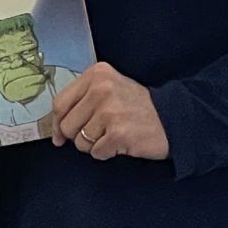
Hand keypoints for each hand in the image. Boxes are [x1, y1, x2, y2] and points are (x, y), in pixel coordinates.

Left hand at [51, 63, 168, 162]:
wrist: (171, 118)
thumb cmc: (136, 106)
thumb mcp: (109, 89)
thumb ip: (81, 101)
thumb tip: (55, 132)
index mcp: (97, 75)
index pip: (60, 103)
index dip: (56, 123)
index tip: (59, 135)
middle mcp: (102, 89)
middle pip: (67, 125)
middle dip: (78, 136)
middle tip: (99, 132)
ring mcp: (110, 112)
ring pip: (80, 142)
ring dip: (94, 145)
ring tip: (112, 134)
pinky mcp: (118, 133)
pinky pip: (96, 152)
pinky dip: (106, 152)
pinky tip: (120, 142)